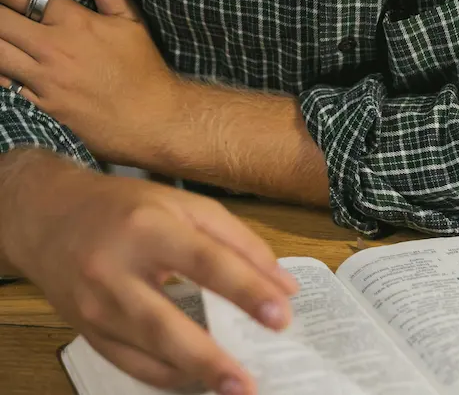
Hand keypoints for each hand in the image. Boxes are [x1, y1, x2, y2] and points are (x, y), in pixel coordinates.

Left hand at [0, 0, 180, 164]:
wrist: (155, 121)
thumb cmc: (145, 70)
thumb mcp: (131, 21)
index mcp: (75, 23)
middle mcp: (54, 49)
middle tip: (0, 9)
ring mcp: (45, 79)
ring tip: (4, 36)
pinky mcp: (44, 105)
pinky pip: (6, 83)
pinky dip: (1, 70)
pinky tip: (6, 63)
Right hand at [0, 149, 298, 393]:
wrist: (49, 218)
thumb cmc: (127, 208)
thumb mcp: (187, 205)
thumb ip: (240, 242)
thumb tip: (285, 287)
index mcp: (148, 228)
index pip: (205, 262)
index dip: (246, 290)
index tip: (282, 315)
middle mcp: (114, 270)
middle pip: (164, 323)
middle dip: (209, 359)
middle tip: (248, 383)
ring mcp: (95, 307)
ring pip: (146, 353)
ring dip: (193, 375)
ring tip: (234, 387)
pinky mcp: (87, 332)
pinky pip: (131, 366)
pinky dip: (169, 378)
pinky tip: (200, 380)